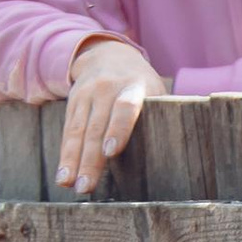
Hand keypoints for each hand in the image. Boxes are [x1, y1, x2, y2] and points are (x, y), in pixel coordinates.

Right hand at [54, 37, 161, 190]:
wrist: (107, 55)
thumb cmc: (141, 84)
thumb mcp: (154, 90)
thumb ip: (160, 115)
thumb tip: (177, 155)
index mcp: (134, 87)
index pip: (126, 108)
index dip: (119, 129)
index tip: (111, 151)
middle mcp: (106, 90)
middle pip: (97, 128)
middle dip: (90, 160)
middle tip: (86, 187)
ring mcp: (87, 95)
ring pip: (78, 131)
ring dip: (72, 161)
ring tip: (68, 184)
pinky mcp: (72, 103)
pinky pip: (68, 131)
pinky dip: (65, 154)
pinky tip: (63, 175)